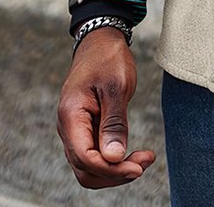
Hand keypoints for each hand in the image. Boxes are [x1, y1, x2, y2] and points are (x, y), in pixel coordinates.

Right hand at [56, 27, 154, 188]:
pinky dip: (112, 158)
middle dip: (115, 173)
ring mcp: (75, 129)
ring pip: (89, 166)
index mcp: (71, 116)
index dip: (111, 169)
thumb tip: (114, 158)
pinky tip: (132, 153)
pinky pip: (94, 154)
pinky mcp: (85, 128)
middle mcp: (68, 127)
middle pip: (86, 169)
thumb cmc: (108, 58)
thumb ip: (114, 122)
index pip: (85, 158)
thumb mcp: (116, 86)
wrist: (100, 40)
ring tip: (143, 159)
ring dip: (115, 169)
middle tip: (144, 163)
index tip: (138, 167)